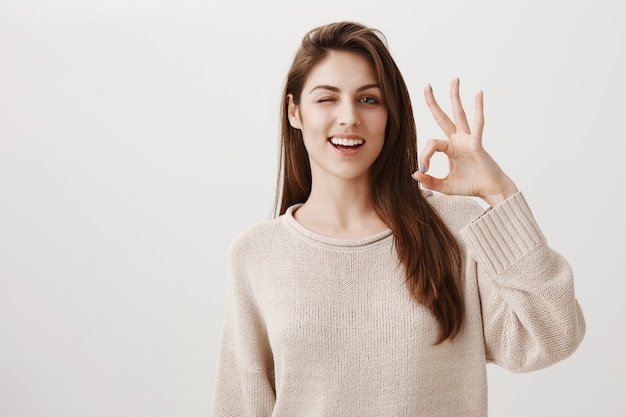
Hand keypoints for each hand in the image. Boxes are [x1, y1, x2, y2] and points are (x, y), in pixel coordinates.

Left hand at [412, 78, 518, 206]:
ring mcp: (468, 140)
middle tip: (426, 86)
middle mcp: (458, 140)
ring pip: (459, 114)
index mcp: (449, 149)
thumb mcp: (443, 186)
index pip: (431, 144)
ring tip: (454, 80)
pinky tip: (478, 94)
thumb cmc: (470, 186)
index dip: (424, 155)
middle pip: (443, 117)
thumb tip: (414, 173)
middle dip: (433, 102)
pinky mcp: (477, 144)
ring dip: (455, 97)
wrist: (490, 191)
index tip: (423, 169)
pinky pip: (478, 124)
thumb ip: (429, 181)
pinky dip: (478, 109)